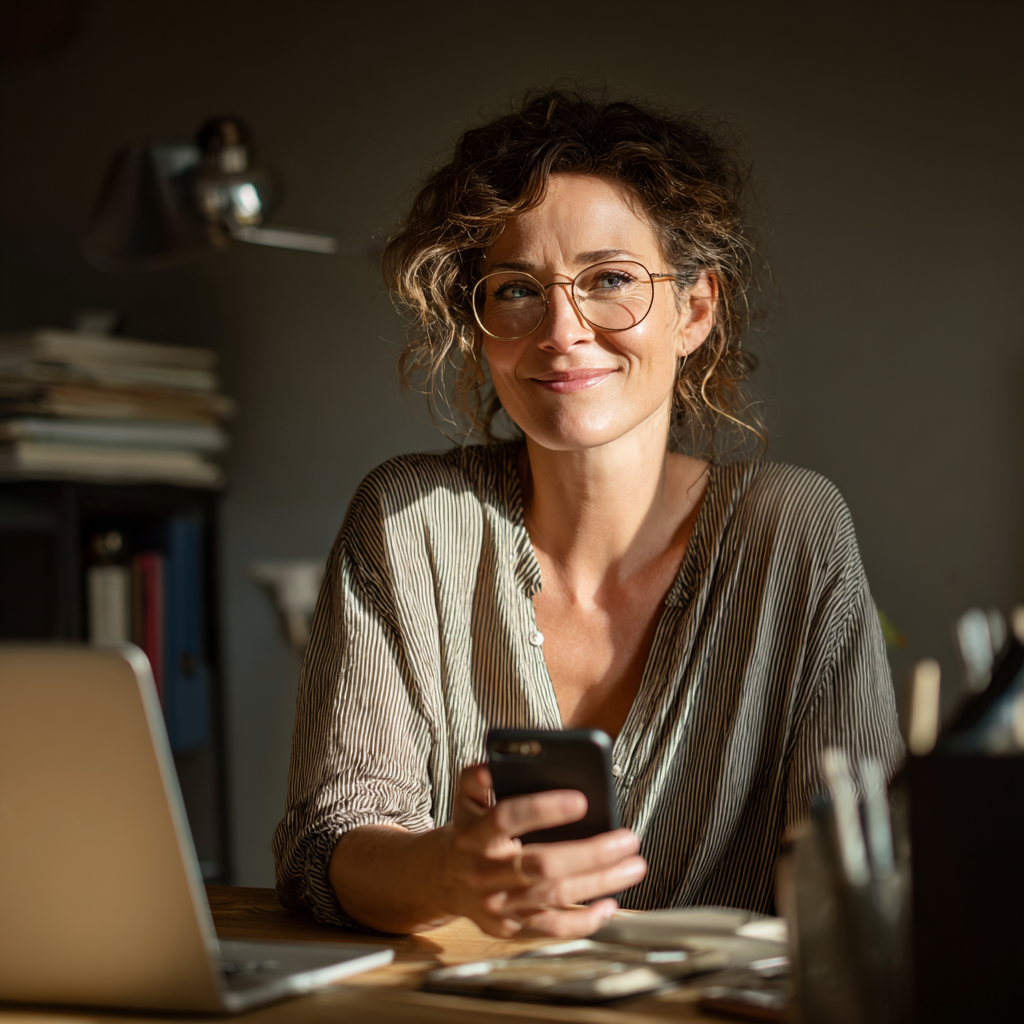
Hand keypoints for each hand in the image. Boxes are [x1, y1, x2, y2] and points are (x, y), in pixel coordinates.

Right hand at [436, 764, 647, 937]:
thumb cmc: (469, 830)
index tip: (581, 800)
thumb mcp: (465, 797)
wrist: (442, 878)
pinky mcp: (511, 926)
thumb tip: (494, 765)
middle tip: (627, 839)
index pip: (507, 818)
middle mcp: (485, 871)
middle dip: (591, 852)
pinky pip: (551, 929)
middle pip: (541, 864)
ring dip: (599, 882)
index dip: (543, 809)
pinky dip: (584, 921)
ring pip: (554, 896)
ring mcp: (499, 903)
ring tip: (633, 865)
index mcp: (474, 834)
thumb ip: (477, 776)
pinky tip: (610, 904)